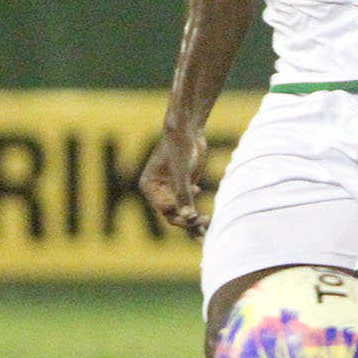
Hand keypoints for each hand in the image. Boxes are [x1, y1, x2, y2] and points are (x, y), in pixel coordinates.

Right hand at [139, 124, 210, 238]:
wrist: (187, 128)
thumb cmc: (180, 146)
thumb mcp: (183, 172)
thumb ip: (184, 194)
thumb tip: (189, 218)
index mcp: (150, 187)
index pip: (166, 211)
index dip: (182, 218)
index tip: (199, 219)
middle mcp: (157, 189)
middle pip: (173, 213)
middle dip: (189, 221)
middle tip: (207, 225)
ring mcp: (169, 186)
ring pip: (181, 209)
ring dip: (194, 219)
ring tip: (208, 230)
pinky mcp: (181, 182)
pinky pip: (187, 200)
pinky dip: (195, 206)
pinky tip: (203, 206)